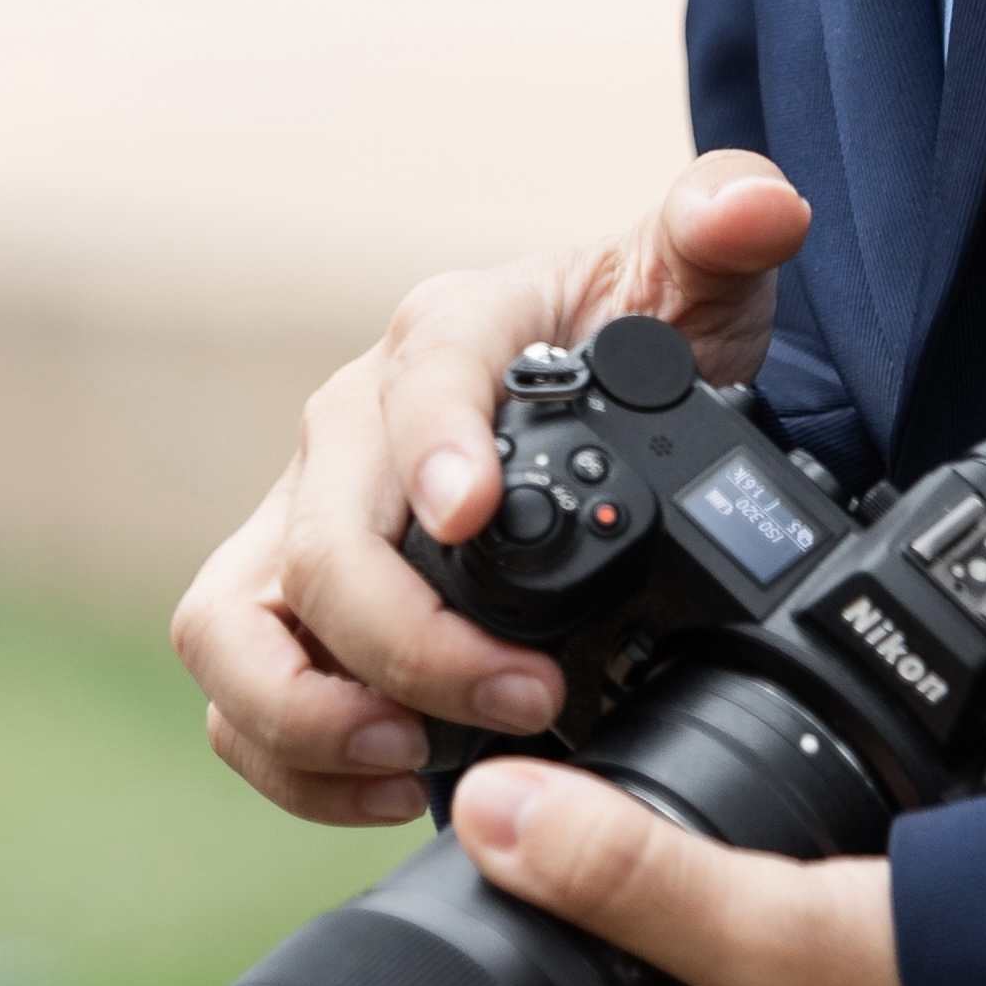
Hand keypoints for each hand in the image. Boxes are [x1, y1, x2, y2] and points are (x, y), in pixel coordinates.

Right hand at [170, 154, 815, 825]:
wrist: (592, 403)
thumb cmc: (631, 338)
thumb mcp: (694, 283)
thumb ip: (724, 229)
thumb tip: (756, 205)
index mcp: (445, 336)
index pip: (417, 384)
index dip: (434, 452)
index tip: (474, 515)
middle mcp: (351, 429)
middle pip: (319, 542)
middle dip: (406, 638)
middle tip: (526, 698)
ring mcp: (303, 523)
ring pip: (230, 624)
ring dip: (305, 710)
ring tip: (413, 756)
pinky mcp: (287, 606)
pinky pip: (238, 693)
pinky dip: (292, 756)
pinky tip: (396, 781)